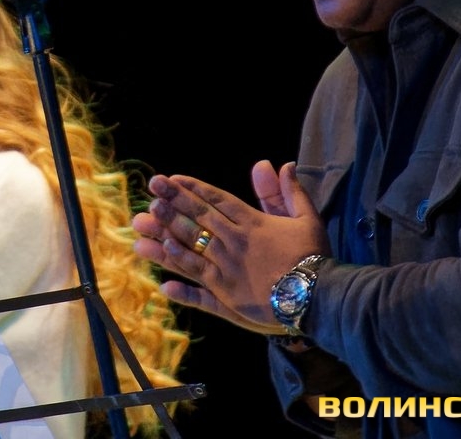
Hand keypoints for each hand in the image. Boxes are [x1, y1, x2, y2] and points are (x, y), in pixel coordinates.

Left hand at [132, 159, 329, 332]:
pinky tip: (163, 278)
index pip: (216, 200)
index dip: (192, 189)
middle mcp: (234, 242)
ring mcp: (228, 269)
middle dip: (172, 204)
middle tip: (151, 191)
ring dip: (165, 237)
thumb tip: (281, 164)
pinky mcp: (227, 295)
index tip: (171, 179)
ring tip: (143, 228)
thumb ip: (287, 192)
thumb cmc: (313, 256)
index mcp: (252, 223)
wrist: (318, 296)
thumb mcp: (306, 218)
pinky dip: (181, 281)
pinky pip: (199, 287)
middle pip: (198, 219)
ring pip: (190, 250)